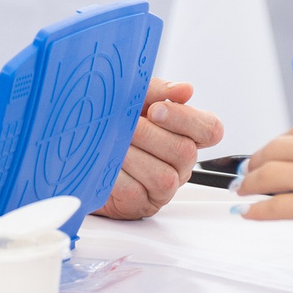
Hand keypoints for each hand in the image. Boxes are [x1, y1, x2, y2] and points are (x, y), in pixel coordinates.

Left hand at [95, 80, 224, 219]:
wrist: (83, 149)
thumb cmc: (116, 123)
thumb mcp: (136, 100)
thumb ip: (159, 91)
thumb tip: (184, 90)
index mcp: (186, 134)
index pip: (210, 129)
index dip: (187, 119)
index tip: (157, 109)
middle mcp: (181, 162)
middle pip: (185, 152)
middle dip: (151, 136)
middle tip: (128, 125)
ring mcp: (164, 187)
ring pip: (163, 177)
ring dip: (135, 156)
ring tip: (114, 143)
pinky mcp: (141, 203)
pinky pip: (135, 192)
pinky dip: (118, 176)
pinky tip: (106, 163)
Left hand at [229, 112, 292, 219]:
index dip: (280, 143)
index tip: (272, 150)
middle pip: (274, 149)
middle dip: (257, 160)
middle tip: (247, 168)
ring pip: (267, 175)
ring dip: (250, 181)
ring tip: (243, 187)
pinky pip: (274, 206)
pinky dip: (257, 209)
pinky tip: (247, 211)